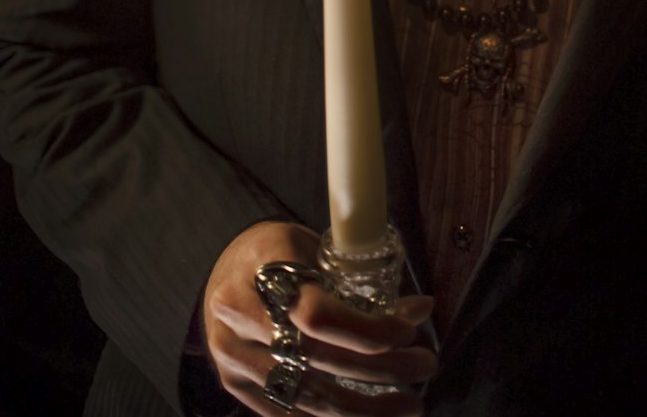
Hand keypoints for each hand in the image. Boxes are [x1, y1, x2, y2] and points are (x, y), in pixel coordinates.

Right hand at [203, 220, 436, 414]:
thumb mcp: (312, 248)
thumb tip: (421, 309)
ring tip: (410, 405)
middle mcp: (240, 319)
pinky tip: (370, 416)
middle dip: (382, 369)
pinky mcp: (236, 386)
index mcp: (261, 270)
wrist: (221, 272)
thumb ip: (357, 281)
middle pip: (319, 359)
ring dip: (367, 408)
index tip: (409, 331)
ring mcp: (235, 359)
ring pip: (308, 397)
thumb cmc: (277, 252)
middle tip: (425, 365)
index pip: (319, 314)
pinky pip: (290, 413)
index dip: (369, 329)